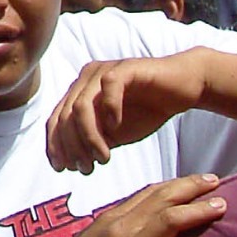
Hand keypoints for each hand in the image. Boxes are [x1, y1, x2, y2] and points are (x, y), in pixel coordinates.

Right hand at [7, 175, 226, 236]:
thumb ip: (112, 232)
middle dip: (191, 188)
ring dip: (198, 212)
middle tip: (215, 182)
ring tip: (220, 206)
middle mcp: (121, 229)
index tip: (193, 182)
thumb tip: (134, 228)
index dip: (173, 185)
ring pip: (170, 221)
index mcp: (110, 219)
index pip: (147, 194)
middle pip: (162, 199)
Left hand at [46, 52, 207, 173]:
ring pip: (81, 106)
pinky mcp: (125, 68)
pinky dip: (109, 112)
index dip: (55, 145)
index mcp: (79, 93)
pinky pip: (109, 87)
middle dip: (72, 146)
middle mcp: (86, 79)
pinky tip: (116, 129)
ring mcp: (104, 71)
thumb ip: (93, 142)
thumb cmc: (146, 110)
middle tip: (86, 168)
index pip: (56, 119)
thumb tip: (72, 163)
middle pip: (65, 115)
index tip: (61, 169)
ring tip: (103, 157)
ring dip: (88, 136)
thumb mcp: (115, 133)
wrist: (182, 89)